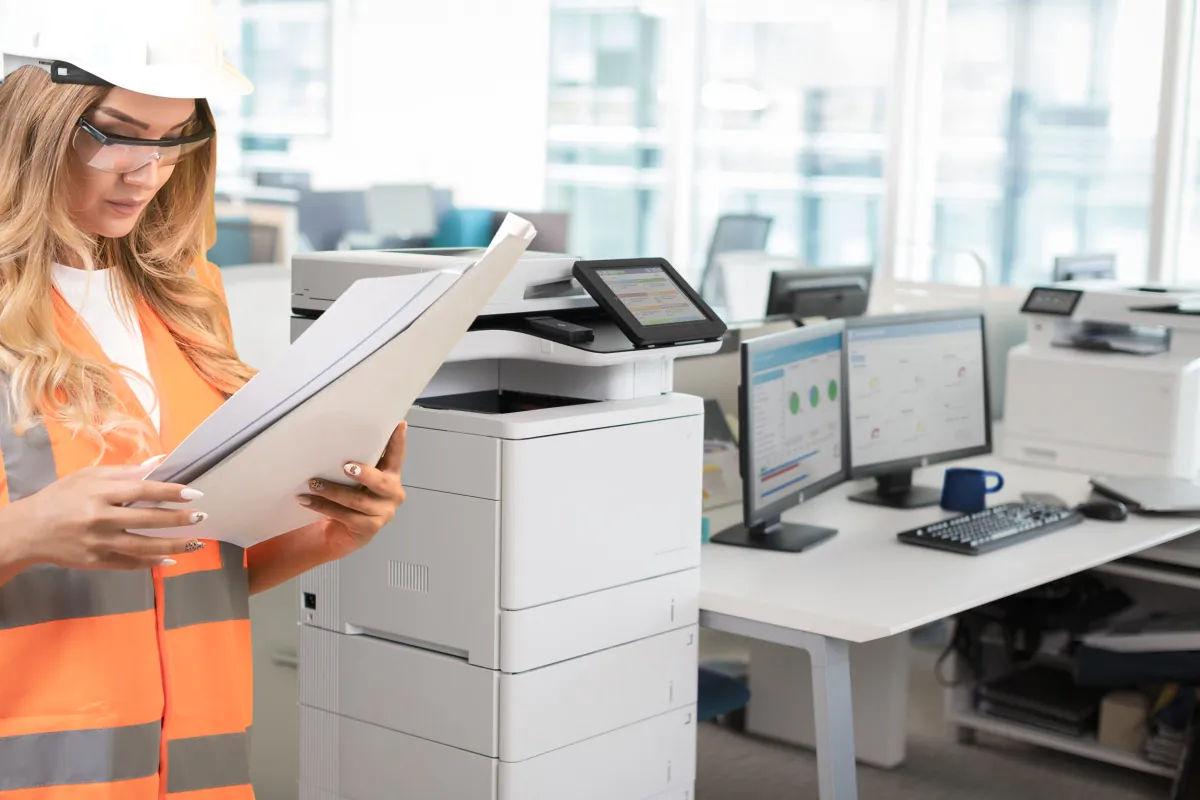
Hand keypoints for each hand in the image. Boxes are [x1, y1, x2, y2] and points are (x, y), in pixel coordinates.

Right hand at [0, 463, 206, 571]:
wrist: (28, 530)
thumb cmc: (61, 497)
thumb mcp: (88, 477)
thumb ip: (125, 471)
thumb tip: (160, 463)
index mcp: (99, 493)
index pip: (143, 490)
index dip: (171, 492)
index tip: (195, 493)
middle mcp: (100, 518)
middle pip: (147, 520)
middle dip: (178, 519)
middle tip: (201, 517)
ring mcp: (98, 543)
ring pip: (143, 546)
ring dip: (173, 545)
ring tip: (196, 542)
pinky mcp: (96, 562)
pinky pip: (129, 564)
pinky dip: (151, 562)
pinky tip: (170, 558)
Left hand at [298, 422, 407, 558]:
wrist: (342, 534)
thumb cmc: (348, 500)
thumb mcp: (355, 479)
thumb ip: (357, 463)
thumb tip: (335, 438)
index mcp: (392, 476)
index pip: (397, 456)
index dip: (399, 441)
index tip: (399, 425)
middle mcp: (393, 493)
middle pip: (380, 482)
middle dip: (363, 474)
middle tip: (346, 467)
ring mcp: (384, 512)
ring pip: (357, 500)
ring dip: (332, 491)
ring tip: (314, 483)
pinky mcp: (370, 528)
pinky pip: (345, 515)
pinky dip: (323, 507)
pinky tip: (307, 501)